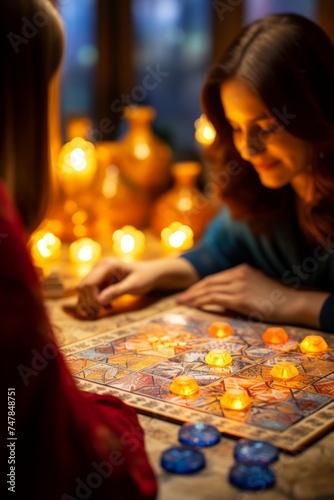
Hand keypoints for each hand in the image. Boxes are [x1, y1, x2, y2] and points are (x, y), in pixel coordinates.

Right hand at [76, 258, 155, 318]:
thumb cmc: (145, 277)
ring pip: (83, 291)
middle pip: (83, 287)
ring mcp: (98, 273)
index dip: (92, 298)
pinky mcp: (100, 280)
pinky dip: (93, 303)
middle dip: (89, 302)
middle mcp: (99, 267)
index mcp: (107, 265)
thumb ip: (117, 291)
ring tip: (99, 313)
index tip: (102, 308)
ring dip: (89, 304)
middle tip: (100, 312)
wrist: (150, 273)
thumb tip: (99, 301)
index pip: (89, 283)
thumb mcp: (134, 285)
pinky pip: (90, 293)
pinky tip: (104, 309)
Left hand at [177, 264, 295, 322]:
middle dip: (192, 291)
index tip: (189, 293)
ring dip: (193, 297)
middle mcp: (238, 274)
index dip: (200, 286)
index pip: (214, 278)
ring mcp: (238, 284)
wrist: (293, 302)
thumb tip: (224, 302)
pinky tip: (193, 306)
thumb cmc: (277, 299)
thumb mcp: (257, 288)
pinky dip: (201, 301)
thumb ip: (240, 290)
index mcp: (242, 270)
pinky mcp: (239, 297)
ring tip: (182, 303)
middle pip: (208, 282)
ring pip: (208, 289)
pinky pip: (214, 298)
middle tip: (180, 299)